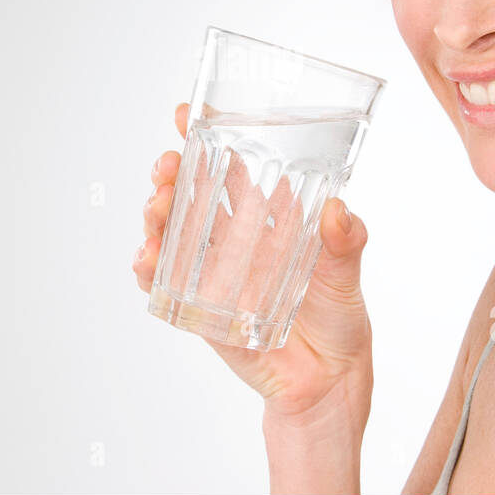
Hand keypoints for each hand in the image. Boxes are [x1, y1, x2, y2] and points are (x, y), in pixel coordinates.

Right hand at [133, 102, 373, 425]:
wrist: (327, 380)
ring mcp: (213, 272)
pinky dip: (150, 268)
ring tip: (156, 207)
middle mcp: (235, 239)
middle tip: (165, 166)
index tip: (185, 115)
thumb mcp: (347, 273)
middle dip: (170, 174)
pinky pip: (166, 283)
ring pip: (172, 232)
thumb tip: (338, 212)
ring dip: (156, 215)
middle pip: (190, 194)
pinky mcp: (200, 307)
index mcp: (267, 218)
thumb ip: (345, 242)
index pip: (230, 168)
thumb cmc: (339, 318)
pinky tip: (147, 257)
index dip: (205, 138)